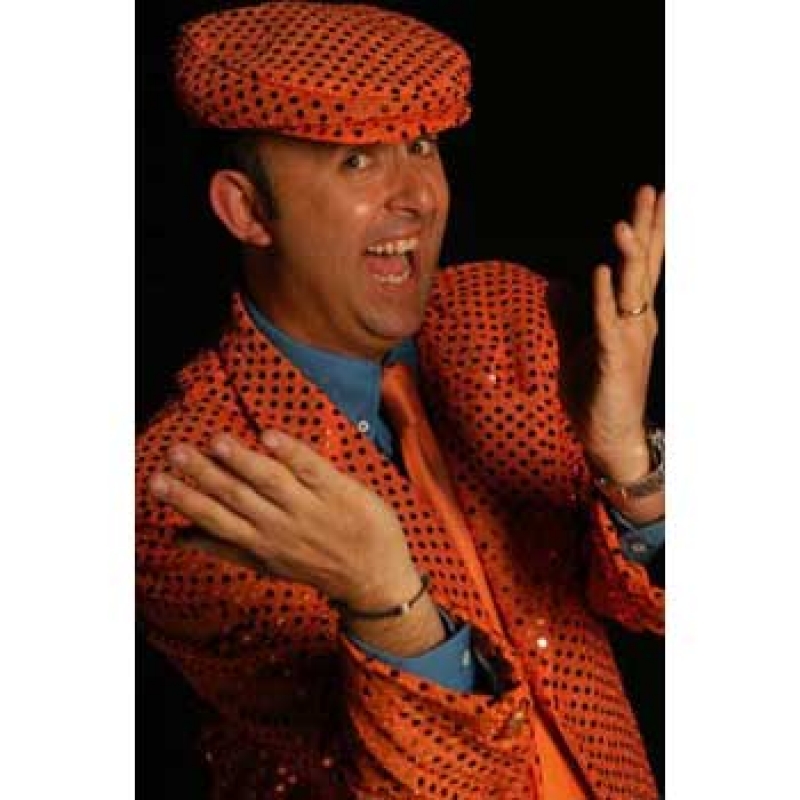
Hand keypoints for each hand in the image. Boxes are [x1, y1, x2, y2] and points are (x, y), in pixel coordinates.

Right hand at [149, 430, 421, 610]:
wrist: (377, 580)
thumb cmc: (318, 565)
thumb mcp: (268, 564)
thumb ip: (226, 547)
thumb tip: (179, 537)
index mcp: (261, 542)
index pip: (217, 519)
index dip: (186, 500)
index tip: (157, 481)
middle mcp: (281, 527)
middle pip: (237, 497)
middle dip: (204, 475)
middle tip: (175, 452)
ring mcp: (311, 509)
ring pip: (270, 481)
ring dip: (242, 461)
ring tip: (215, 441)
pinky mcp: (340, 492)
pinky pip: (313, 470)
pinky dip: (291, 453)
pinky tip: (269, 436)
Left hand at [564, 185, 664, 484]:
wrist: (607, 436)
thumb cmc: (596, 391)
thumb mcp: (576, 345)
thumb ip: (569, 314)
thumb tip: (556, 284)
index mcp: (630, 316)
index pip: (639, 267)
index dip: (646, 231)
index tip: (652, 197)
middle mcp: (636, 322)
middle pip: (641, 268)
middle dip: (646, 229)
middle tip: (651, 191)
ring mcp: (628, 339)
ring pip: (628, 291)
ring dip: (626, 257)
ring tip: (622, 224)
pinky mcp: (613, 359)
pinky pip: (606, 322)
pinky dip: (602, 297)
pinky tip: (599, 272)